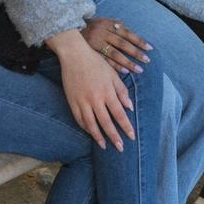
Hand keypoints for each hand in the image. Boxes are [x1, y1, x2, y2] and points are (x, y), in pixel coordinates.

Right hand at [46, 29, 135, 151]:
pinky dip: (86, 128)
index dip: (126, 127)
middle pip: (106, 123)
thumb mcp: (112, 74)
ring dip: (98, 137)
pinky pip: (79, 119)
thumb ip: (122, 91)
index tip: (132, 136)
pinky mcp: (72, 101)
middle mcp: (95, 99)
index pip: (119, 114)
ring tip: (105, 146)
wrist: (74, 55)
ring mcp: (82, 101)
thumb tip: (130, 107)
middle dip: (114, 137)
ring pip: (91, 125)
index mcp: (107, 91)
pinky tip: (91, 133)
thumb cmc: (95, 63)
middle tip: (120, 148)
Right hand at [81, 17, 152, 74]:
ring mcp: (96, 43)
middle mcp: (102, 33)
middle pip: (122, 43)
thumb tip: (126, 27)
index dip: (138, 40)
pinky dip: (115, 66)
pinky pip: (105, 61)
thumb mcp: (102, 21)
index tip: (149, 48)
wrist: (68, 30)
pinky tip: (124, 72)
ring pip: (115, 54)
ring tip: (138, 69)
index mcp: (107, 24)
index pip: (126, 33)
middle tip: (146, 60)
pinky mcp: (90, 53)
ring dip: (128, 62)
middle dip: (135, 52)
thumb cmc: (89, 27)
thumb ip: (114, 24)